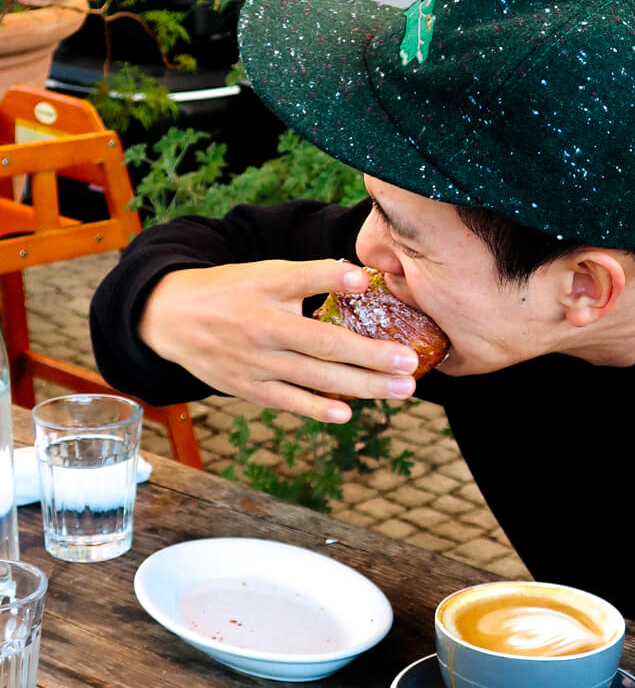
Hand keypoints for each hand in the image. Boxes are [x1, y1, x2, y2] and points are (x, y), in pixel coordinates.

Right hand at [139, 259, 421, 422]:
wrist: (170, 318)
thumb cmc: (231, 291)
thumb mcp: (266, 273)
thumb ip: (312, 275)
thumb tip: (362, 278)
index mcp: (267, 294)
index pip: (308, 283)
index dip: (338, 281)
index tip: (371, 284)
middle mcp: (262, 331)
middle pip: (325, 346)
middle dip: (372, 358)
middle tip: (411, 365)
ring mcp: (255, 364)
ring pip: (315, 379)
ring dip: (361, 387)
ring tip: (399, 389)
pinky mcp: (247, 388)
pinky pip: (288, 402)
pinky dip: (317, 409)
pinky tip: (346, 414)